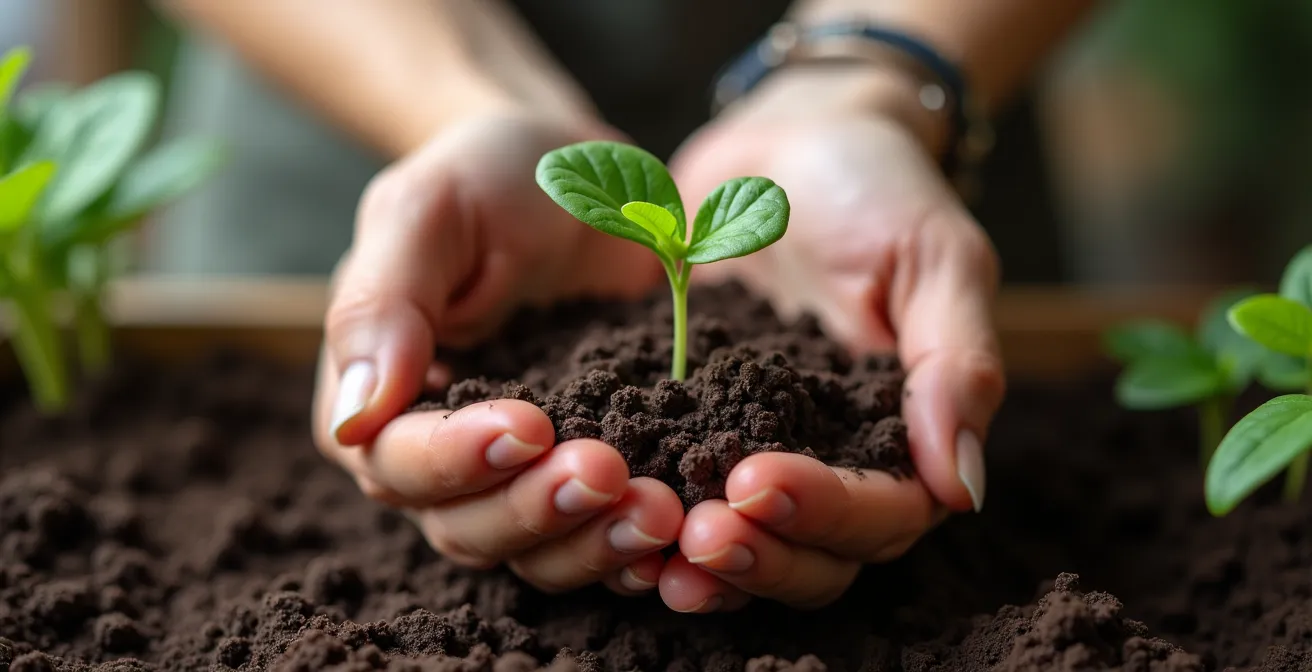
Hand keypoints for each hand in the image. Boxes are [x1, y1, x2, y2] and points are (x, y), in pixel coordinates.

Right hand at [311, 113, 684, 594]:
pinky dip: (637, 547)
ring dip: (592, 542)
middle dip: (537, 508)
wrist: (584, 175)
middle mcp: (438, 459)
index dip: (457, 459)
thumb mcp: (427, 209)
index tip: (529, 425)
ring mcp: (518, 477)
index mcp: (378, 400)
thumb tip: (355, 415)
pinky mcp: (590, 476)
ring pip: (535, 550)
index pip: (396, 462)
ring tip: (660, 512)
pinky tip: (684, 534)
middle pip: (466, 526)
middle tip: (610, 472)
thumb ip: (382, 304)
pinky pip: (601, 537)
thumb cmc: (489, 177)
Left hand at [657, 69, 1004, 610]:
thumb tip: (964, 489)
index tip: (758, 481)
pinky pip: (670, 494)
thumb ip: (956, 364)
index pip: (884, 514)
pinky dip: (644, 518)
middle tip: (697, 533)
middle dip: (758, 556)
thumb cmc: (875, 187)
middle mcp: (833, 462)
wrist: (783, 143)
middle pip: (813, 560)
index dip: (826, 513)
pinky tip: (601, 513)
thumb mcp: (934, 257)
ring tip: (647, 551)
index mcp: (903, 436)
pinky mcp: (686, 430)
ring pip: (742, 548)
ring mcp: (755, 451)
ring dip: (700, 563)